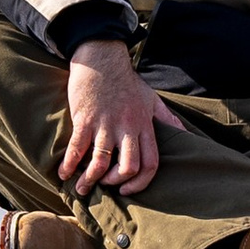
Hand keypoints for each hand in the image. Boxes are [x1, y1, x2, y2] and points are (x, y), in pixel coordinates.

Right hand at [58, 39, 186, 196]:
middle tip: (106, 185)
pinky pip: (77, 148)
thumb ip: (167, 119)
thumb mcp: (152, 99)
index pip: (151, 163)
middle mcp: (127, 127)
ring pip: (101, 162)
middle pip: (129, 167)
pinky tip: (63, 173)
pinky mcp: (85, 118)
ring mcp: (105, 124)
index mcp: (144, 125)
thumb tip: (187, 134)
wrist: (102, 58)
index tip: (128, 189)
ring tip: (81, 188)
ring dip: (90, 180)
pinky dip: (69, 165)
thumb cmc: (126, 81)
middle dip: (116, 182)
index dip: (141, 182)